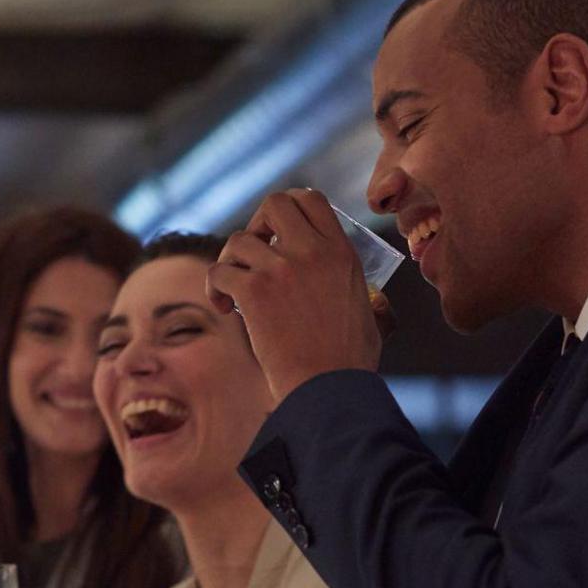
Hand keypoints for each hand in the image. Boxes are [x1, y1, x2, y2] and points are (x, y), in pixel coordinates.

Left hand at [204, 188, 396, 400]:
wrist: (328, 388)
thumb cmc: (349, 363)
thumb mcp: (369, 312)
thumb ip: (364, 293)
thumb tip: (373, 298)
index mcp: (341, 252)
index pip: (311, 198)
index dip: (288, 209)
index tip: (278, 235)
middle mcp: (312, 251)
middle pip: (274, 203)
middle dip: (257, 224)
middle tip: (254, 255)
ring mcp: (282, 268)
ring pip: (238, 240)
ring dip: (230, 262)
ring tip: (234, 290)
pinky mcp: (254, 291)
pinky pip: (219, 270)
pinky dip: (214, 287)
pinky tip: (222, 307)